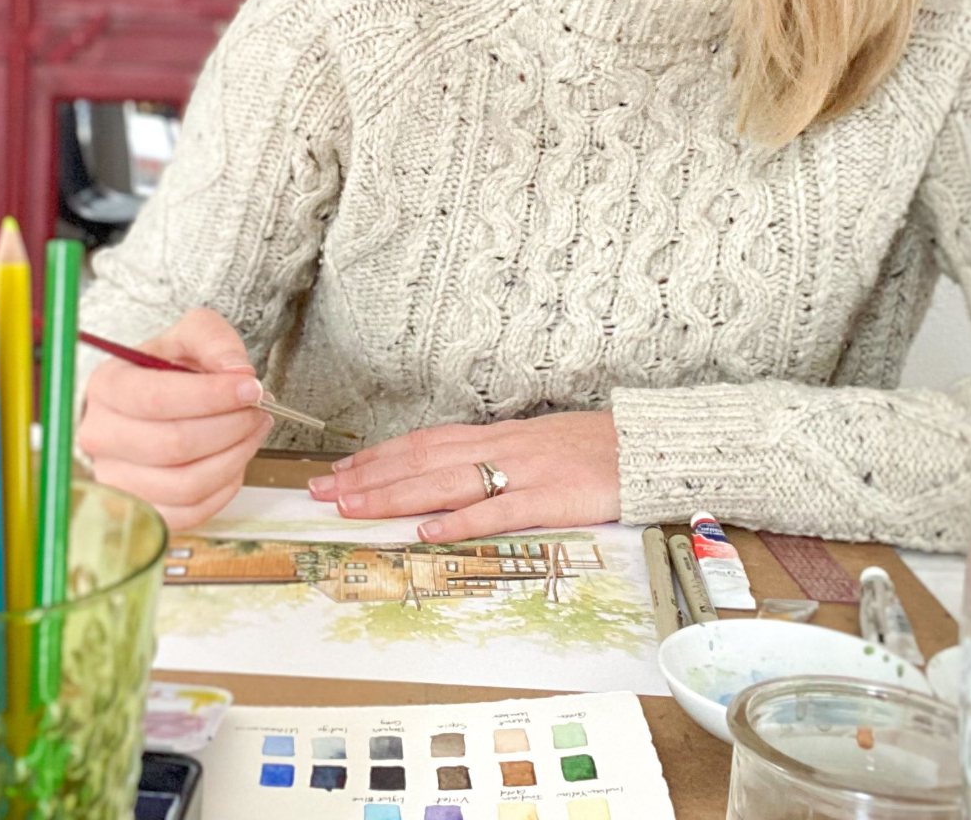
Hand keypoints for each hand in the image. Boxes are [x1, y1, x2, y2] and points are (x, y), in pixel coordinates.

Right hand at [77, 308, 274, 529]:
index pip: (157, 399)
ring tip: (252, 431)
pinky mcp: (141, 508)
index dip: (212, 396)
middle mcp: (101, 436)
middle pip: (174, 445)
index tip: (251, 387)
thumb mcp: (188, 336)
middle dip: (231, 427)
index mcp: (107, 386)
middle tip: (259, 410)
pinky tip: (234, 459)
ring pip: (185, 484)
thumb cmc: (167, 371)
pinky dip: (224, 488)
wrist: (151, 402)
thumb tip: (237, 371)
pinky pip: (191, 512)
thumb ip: (213, 339)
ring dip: (234, 457)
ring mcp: (116, 478)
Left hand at [307, 411, 620, 541]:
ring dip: (395, 496)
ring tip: (354, 508)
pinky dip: (462, 522)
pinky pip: (500, 511)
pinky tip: (429, 533)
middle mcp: (500, 448)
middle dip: (368, 477)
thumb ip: (491, 459)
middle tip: (322, 492)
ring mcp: (524, 472)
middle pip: (422, 461)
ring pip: (447, 482)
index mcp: (494, 437)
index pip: (422, 443)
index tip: (338, 471)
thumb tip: (446, 475)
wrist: (648, 445)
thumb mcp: (533, 445)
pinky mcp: (551, 499)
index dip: (377, 457)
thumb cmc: (591, 450)